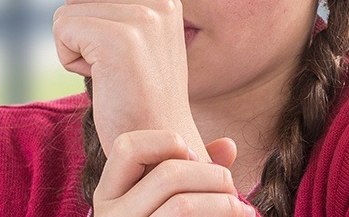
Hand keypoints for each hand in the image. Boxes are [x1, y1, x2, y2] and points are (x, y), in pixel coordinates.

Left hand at [53, 0, 207, 157]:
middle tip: (109, 60)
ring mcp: (142, 17)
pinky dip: (67, 56)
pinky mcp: (119, 38)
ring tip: (105, 69)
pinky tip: (97, 78)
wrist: (160, 144)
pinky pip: (62, 27)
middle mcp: (159, 1)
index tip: (108, 32)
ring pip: (68, 7)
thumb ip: (122, 5)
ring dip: (73, 41)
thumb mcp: (143, 38)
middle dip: (81, 23)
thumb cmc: (140, 94)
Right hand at [94, 130, 255, 216]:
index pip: (127, 146)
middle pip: (168, 174)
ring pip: (183, 206)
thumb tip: (230, 145)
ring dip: (223, 202)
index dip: (165, 141)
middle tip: (230, 184)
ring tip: (240, 208)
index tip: (190, 155)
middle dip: (212, 173)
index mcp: (108, 193)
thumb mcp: (164, 194)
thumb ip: (192, 167)